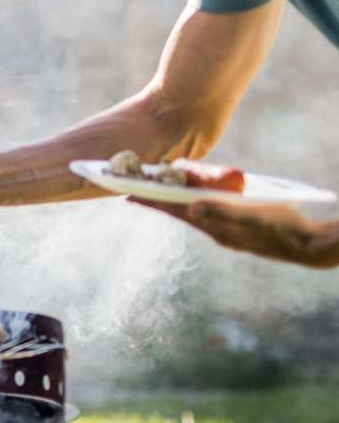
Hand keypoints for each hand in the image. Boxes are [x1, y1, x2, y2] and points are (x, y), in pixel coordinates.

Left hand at [130, 198, 338, 267]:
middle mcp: (216, 231)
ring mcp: (227, 232)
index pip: (175, 211)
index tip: (127, 194)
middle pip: (179, 212)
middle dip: (157, 200)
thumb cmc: (281, 227)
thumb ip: (222, 212)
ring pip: (193, 213)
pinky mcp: (238, 229)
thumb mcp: (252, 217)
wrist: (308, 246)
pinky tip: (196, 200)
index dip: (152, 201)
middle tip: (135, 190)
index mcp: (215, 227)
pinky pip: (209, 214)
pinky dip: (196, 204)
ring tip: (159, 193)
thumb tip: (191, 208)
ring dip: (175, 202)